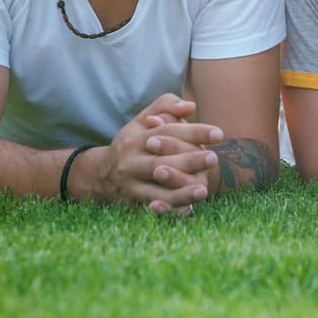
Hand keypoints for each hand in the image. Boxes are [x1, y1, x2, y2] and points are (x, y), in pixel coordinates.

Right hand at [90, 93, 222, 214]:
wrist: (99, 175)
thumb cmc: (131, 145)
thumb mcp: (140, 121)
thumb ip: (164, 107)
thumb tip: (190, 105)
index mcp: (136, 139)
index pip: (167, 132)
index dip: (193, 132)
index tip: (218, 134)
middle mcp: (131, 162)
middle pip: (161, 162)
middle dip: (188, 161)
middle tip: (213, 158)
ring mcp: (130, 185)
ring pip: (156, 190)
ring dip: (180, 192)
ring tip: (203, 189)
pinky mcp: (132, 204)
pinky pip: (152, 209)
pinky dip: (167, 212)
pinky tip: (187, 211)